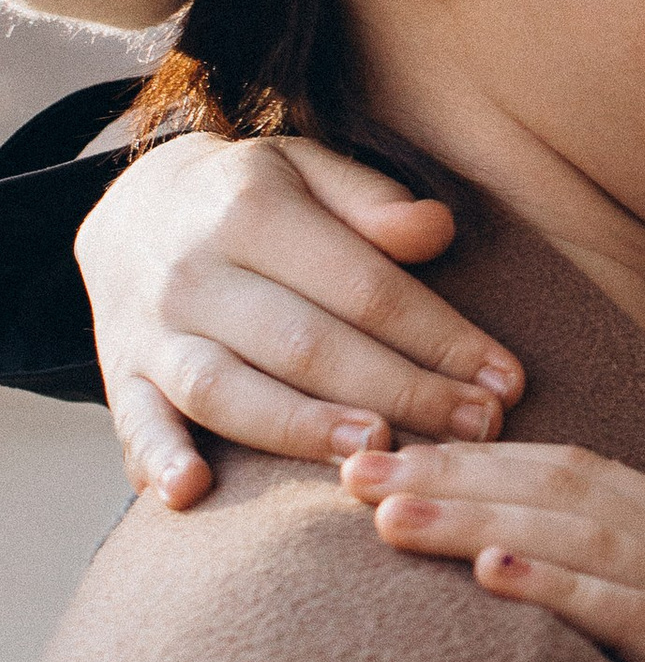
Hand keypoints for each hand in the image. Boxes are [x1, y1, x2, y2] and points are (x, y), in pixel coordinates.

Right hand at [75, 131, 523, 509]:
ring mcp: (152, 329)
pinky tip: (194, 492)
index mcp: (251, 208)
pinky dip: (157, 457)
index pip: (364, 286)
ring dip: (299, 428)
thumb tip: (435, 230)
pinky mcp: (122, 375)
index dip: (439, 337)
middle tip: (475, 431)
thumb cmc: (255, 200)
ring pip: (226, 389)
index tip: (504, 380)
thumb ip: (371, 199)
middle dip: (399, 392)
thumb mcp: (307, 169)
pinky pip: (135, 422)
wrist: (134, 213)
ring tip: (373, 455)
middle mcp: (194, 270)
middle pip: (306, 343)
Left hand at [345, 440, 644, 661]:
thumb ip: (626, 573)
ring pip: (577, 536)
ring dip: (477, 519)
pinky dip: (560, 588)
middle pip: (553, 487)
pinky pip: (631, 614)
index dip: (468, 455)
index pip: (559, 468)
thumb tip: (528, 561)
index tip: (379, 449)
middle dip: (446, 475)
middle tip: (347, 471)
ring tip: (389, 515)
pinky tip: (493, 574)